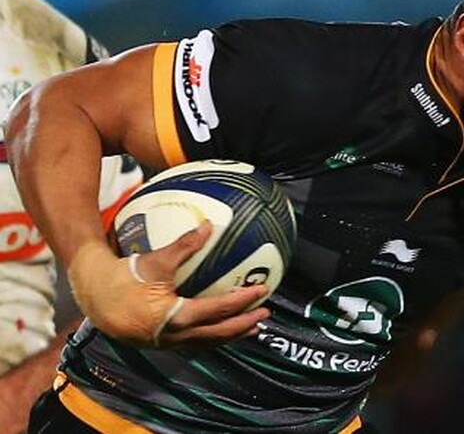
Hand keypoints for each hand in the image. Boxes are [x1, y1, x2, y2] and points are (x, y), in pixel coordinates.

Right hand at [68, 221, 270, 347]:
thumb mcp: (156, 260)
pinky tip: (222, 328)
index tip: (262, 291)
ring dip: (232, 335)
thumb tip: (209, 225)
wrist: (93, 296)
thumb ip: (185, 245)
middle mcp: (174, 336)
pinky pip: (195, 342)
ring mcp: (168, 343)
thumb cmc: (124, 276)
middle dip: (244, 325)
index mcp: (174, 318)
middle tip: (265, 314)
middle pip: (219, 334)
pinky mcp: (162, 343)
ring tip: (252, 327)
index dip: (242, 301)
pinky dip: (214, 336)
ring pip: (208, 342)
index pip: (218, 311)